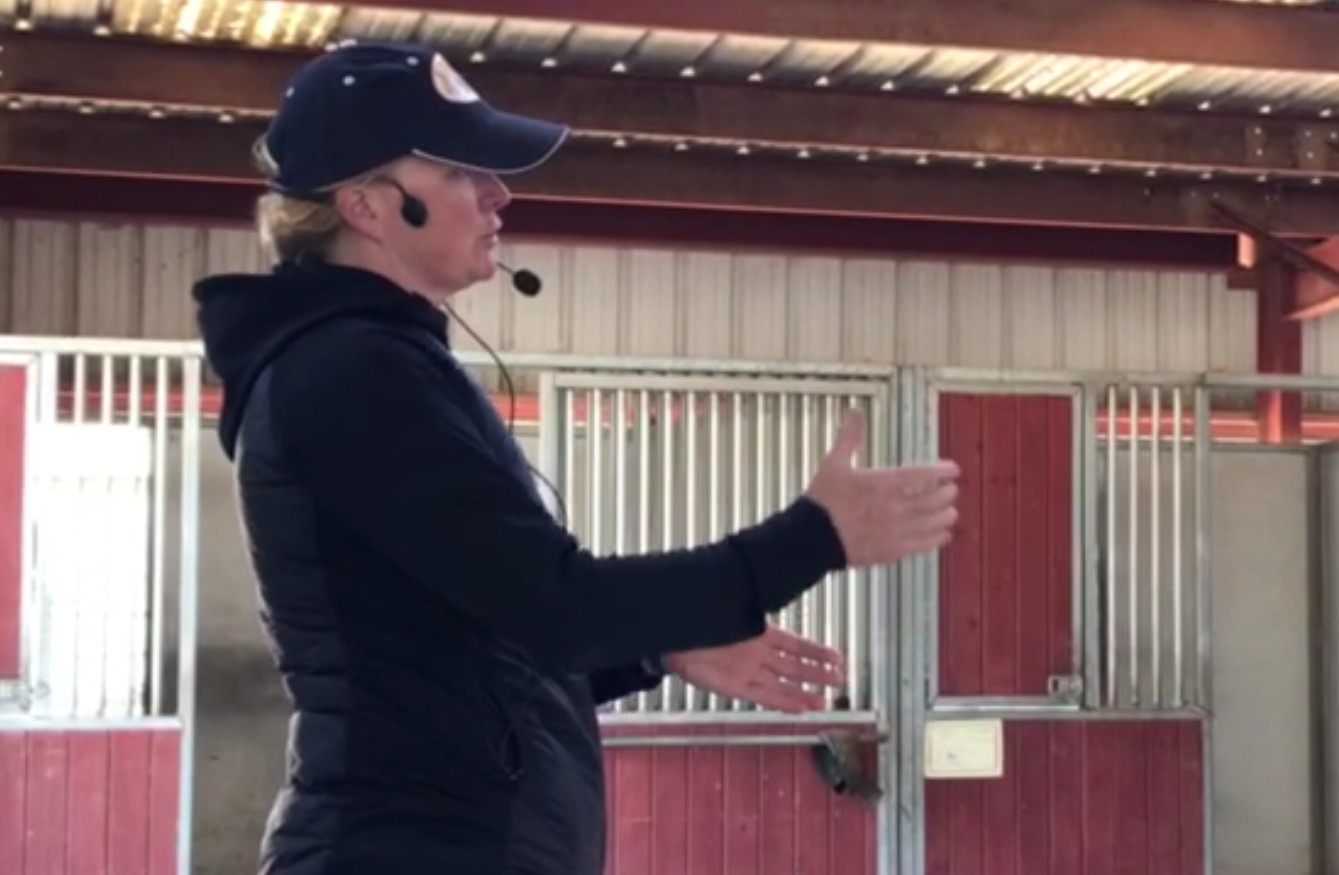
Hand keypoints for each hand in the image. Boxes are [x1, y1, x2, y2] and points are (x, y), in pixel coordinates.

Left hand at [663, 624, 845, 713]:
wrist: (671, 637)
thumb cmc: (699, 622)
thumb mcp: (730, 609)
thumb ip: (750, 610)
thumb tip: (770, 590)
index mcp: (756, 633)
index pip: (794, 644)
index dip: (815, 652)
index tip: (835, 658)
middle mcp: (755, 655)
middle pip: (793, 667)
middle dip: (817, 674)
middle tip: (839, 681)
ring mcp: (747, 672)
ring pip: (783, 684)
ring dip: (805, 692)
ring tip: (825, 700)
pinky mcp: (735, 687)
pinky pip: (764, 696)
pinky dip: (784, 702)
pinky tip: (800, 708)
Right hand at [806, 408, 959, 566]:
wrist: (812, 538)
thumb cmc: (823, 500)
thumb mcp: (834, 463)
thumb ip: (849, 437)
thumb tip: (854, 411)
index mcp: (882, 483)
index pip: (922, 475)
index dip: (942, 471)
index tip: (953, 470)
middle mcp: (894, 507)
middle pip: (933, 500)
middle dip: (947, 494)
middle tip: (952, 490)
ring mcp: (895, 530)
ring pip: (932, 523)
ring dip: (945, 516)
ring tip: (952, 512)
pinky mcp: (892, 550)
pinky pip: (922, 545)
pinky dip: (936, 539)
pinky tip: (943, 535)